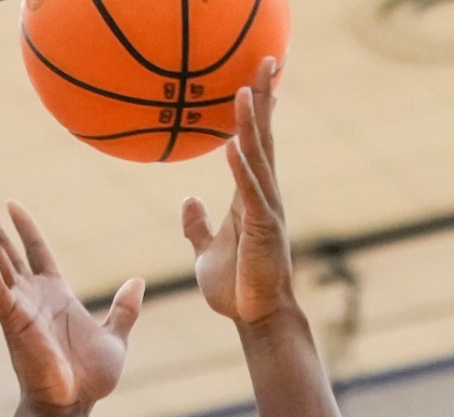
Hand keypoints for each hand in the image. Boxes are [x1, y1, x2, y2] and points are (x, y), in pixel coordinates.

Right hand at [0, 186, 139, 415]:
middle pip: (3, 244)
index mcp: (53, 293)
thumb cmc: (89, 380)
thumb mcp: (115, 337)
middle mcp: (30, 294)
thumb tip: (137, 283)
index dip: (23, 225)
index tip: (11, 202)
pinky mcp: (13, 322)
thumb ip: (125, 309)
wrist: (73, 406)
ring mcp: (18, 305)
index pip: (34, 248)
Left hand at [179, 61, 295, 326]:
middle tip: (266, 59)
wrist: (255, 319)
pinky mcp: (263, 230)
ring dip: (250, 125)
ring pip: (258, 158)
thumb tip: (187, 201)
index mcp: (249, 196)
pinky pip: (249, 193)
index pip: (253, 143)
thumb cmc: (235, 288)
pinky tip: (231, 146)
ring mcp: (266, 211)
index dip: (255, 109)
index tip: (257, 76)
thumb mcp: (205, 251)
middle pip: (262, 137)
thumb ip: (197, 225)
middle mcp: (262, 196)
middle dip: (263, 99)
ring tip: (244, 91)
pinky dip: (240, 169)